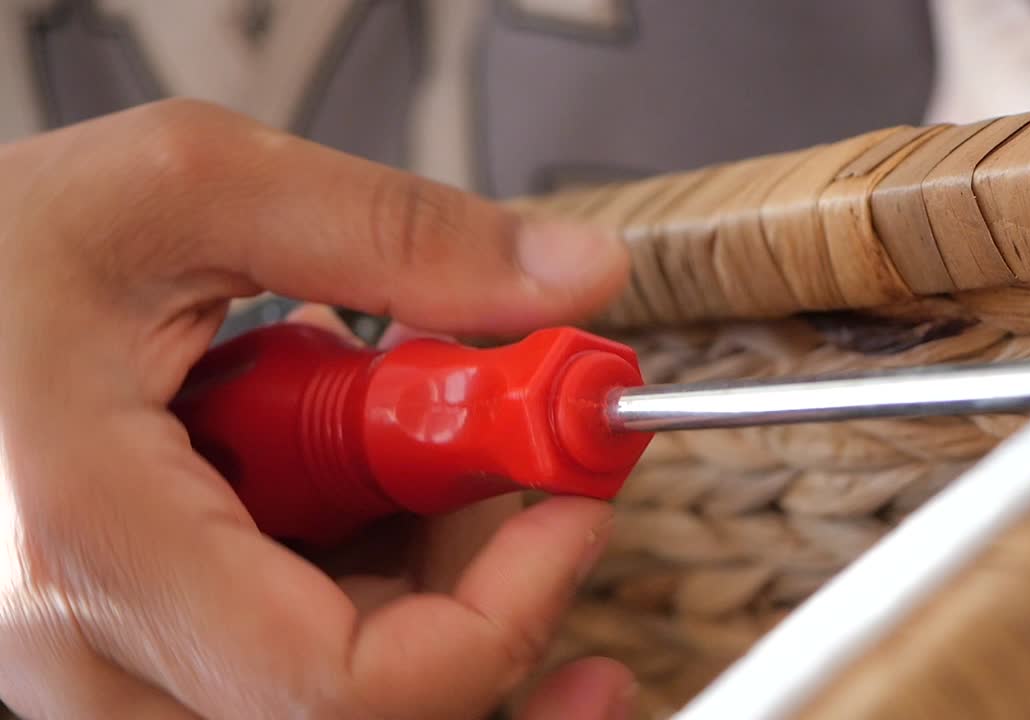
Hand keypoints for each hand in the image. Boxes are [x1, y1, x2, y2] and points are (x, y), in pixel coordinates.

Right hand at [0, 99, 633, 718]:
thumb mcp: (194, 188)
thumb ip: (397, 234)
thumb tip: (573, 281)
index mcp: (93, 538)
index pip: (342, 686)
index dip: (502, 617)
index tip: (571, 512)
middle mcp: (83, 649)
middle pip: (356, 711)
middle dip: (479, 596)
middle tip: (512, 475)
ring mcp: (99, 670)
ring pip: (329, 702)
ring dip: (429, 595)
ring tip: (425, 465)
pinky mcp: (129, 654)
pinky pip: (287, 674)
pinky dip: (370, 595)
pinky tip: (373, 505)